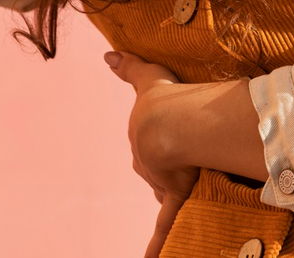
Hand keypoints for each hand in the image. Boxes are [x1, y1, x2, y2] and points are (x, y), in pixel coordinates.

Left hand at [106, 50, 199, 257]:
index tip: (168, 150)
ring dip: (172, 196)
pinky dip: (155, 244)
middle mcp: (147, 163)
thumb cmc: (163, 97)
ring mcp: (160, 181)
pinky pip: (164, 225)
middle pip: (157, 172)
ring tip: (186, 202)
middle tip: (182, 170)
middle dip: (166, 172)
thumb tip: (107, 55)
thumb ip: (130, 67)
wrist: (168, 123)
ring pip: (165, 193)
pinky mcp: (173, 195)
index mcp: (142, 138)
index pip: (149, 148)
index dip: (159, 149)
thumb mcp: (147, 77)